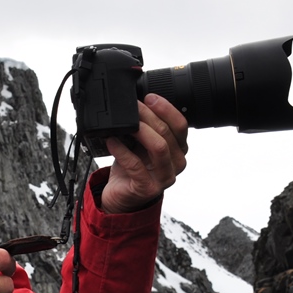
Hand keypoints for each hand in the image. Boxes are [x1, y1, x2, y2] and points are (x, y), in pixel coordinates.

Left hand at [100, 94, 188, 213]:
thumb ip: (144, 127)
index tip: (149, 97)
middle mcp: (176, 163)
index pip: (180, 125)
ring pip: (158, 147)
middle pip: (167, 133)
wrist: (121, 195)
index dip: (166, 108)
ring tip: (124, 124)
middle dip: (147, 116)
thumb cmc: (133, 168)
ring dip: (139, 131)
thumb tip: (135, 104)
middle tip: (132, 107)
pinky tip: (112, 141)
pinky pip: (136, 165)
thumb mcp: (142, 144)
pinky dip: (121, 150)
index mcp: (178, 149)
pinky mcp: (147, 188)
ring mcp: (164, 178)